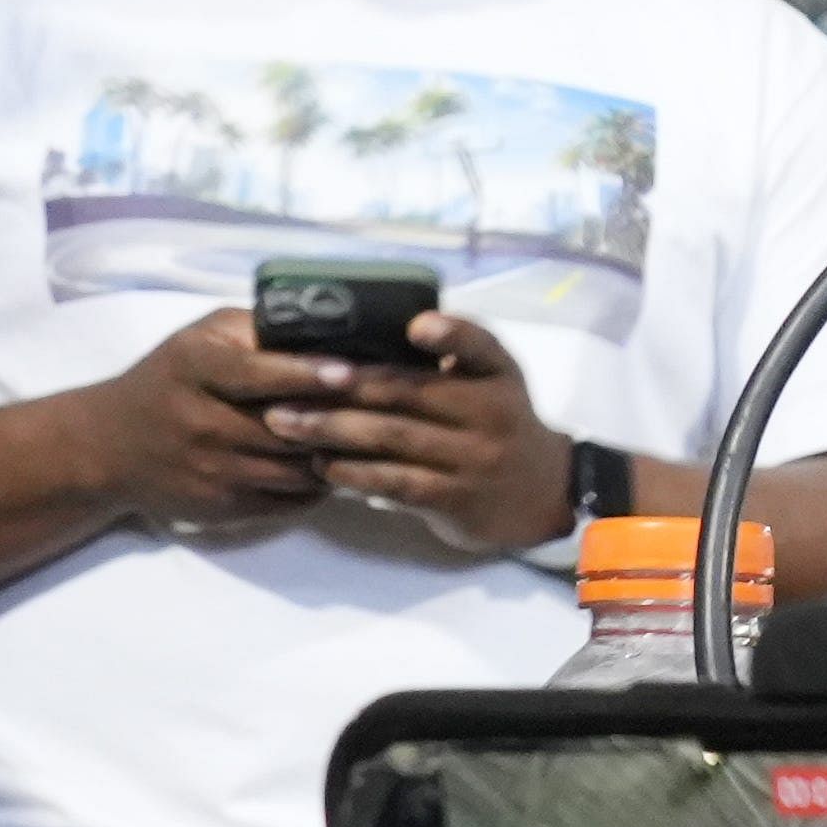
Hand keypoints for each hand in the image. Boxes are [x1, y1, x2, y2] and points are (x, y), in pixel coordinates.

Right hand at [63, 309, 348, 529]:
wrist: (109, 446)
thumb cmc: (171, 378)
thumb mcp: (201, 338)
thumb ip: (256, 331)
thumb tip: (328, 328)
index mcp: (194, 367)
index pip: (253, 374)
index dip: (303, 373)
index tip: (348, 371)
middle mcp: (199, 420)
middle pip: (284, 427)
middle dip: (338, 419)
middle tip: (389, 408)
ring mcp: (211, 468)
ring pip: (294, 468)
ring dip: (337, 455)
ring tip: (373, 439)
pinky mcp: (222, 506)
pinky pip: (287, 499)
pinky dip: (319, 485)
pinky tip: (339, 467)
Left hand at [298, 307, 577, 556]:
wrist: (542, 494)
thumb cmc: (499, 424)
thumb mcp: (493, 381)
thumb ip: (450, 356)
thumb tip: (370, 331)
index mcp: (496, 374)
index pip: (479, 344)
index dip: (449, 334)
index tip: (414, 326)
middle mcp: (489, 412)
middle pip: (407, 392)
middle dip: (342, 385)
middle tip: (286, 379)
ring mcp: (473, 459)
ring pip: (393, 438)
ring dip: (332, 429)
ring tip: (284, 422)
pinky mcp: (455, 499)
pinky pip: (395, 482)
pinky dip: (353, 472)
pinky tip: (321, 464)